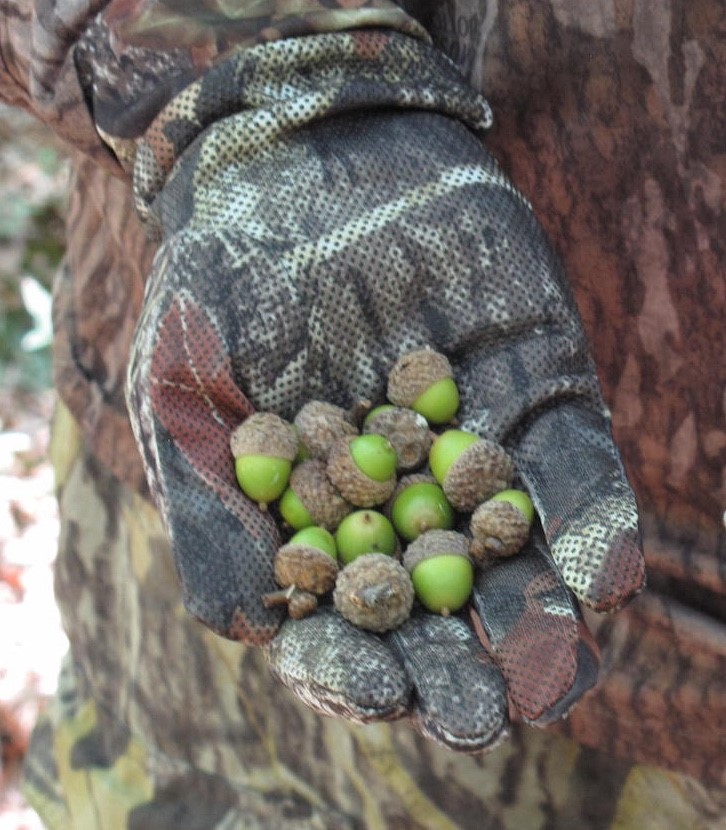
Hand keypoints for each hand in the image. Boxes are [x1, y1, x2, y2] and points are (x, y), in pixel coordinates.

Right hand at [127, 97, 642, 749]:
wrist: (304, 160)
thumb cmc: (224, 282)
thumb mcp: (187, 394)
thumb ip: (209, 509)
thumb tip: (246, 626)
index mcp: (317, 516)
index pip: (339, 616)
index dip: (357, 664)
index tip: (383, 700)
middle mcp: (402, 496)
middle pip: (435, 602)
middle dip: (460, 662)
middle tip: (485, 718)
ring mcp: (474, 446)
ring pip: (514, 550)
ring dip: (538, 612)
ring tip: (556, 670)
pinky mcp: (537, 389)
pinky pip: (571, 461)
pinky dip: (587, 515)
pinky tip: (602, 572)